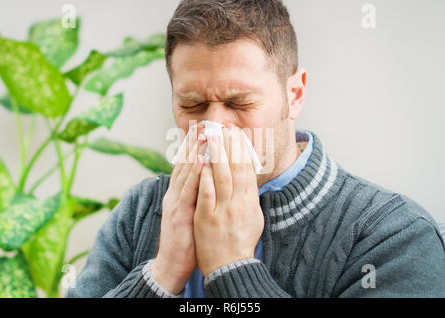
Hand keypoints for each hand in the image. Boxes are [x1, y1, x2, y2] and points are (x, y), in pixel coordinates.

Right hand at [151, 123, 206, 293]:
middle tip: (204, 123)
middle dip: (194, 142)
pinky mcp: (179, 213)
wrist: (171, 264)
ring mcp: (175, 202)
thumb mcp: (190, 212)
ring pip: (185, 172)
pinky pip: (188, 190)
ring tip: (204, 133)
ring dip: (194, 151)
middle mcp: (174, 194)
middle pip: (184, 163)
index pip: (186, 165)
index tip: (203, 130)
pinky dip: (194, 174)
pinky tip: (201, 161)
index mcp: (178, 193)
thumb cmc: (186, 239)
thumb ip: (195, 196)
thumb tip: (207, 180)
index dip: (194, 147)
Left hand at [193, 124, 263, 275]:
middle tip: (225, 127)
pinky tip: (201, 161)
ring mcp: (224, 210)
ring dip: (217, 154)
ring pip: (222, 176)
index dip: (242, 150)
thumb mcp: (253, 217)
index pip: (247, 169)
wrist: (230, 266)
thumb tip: (250, 178)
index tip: (237, 133)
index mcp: (250, 201)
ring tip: (213, 136)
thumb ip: (250, 196)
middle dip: (230, 145)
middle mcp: (239, 203)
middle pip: (236, 168)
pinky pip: (207, 193)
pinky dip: (204, 176)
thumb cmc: (241, 241)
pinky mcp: (208, 217)